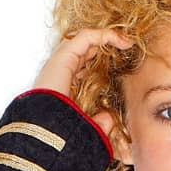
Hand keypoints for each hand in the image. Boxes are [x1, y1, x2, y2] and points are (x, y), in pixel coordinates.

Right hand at [33, 28, 133, 142]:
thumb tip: (109, 119)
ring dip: (107, 37)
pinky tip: (121, 41)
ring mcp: (60, 63)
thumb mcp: (86, 128)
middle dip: (105, 45)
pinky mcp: (63, 57)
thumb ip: (98, 124)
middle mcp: (60, 71)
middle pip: (84, 50)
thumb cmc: (60, 133)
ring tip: (126, 42)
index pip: (83, 65)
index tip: (122, 63)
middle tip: (126, 47)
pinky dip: (104, 35)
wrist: (45, 134)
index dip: (101, 61)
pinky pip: (86, 37)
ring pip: (85, 40)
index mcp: (63, 85)